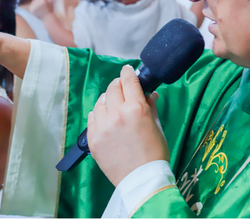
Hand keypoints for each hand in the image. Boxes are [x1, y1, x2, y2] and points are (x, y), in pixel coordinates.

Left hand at [27, 0, 54, 19]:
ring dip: (36, 1)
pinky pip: (31, 4)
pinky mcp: (31, 10)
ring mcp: (34, 8)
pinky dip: (34, 5)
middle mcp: (38, 5)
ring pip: (33, 0)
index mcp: (43, 2)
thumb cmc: (50, 9)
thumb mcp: (50, 2)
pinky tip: (37, 7)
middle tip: (42, 2)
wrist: (47, 18)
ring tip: (40, 5)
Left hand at [88, 65, 169, 186]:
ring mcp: (102, 126)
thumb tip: (150, 93)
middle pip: (113, 88)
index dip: (128, 72)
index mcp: (135, 109)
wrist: (141, 179)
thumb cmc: (154, 154)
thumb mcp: (157, 127)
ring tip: (115, 106)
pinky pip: (92, 117)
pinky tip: (106, 119)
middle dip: (119, 85)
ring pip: (101, 102)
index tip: (127, 70)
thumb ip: (151, 107)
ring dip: (108, 100)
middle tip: (123, 88)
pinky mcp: (92, 137)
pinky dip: (99, 114)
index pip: (129, 81)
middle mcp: (116, 114)